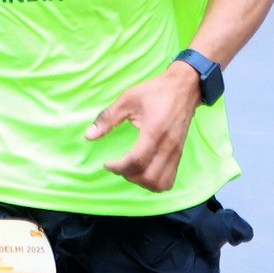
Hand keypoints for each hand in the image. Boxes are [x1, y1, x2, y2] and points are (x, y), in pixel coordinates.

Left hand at [86, 64, 202, 192]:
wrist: (184, 89)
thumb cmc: (155, 92)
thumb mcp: (128, 99)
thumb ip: (108, 118)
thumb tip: (89, 136)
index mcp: (154, 131)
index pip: (137, 161)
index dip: (119, 167)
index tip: (108, 163)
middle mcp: (168, 146)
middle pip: (148, 177)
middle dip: (129, 175)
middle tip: (118, 165)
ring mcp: (176, 153)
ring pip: (160, 183)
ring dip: (142, 182)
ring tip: (131, 169)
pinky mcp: (179, 155)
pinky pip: (169, 180)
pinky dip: (154, 182)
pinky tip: (144, 171)